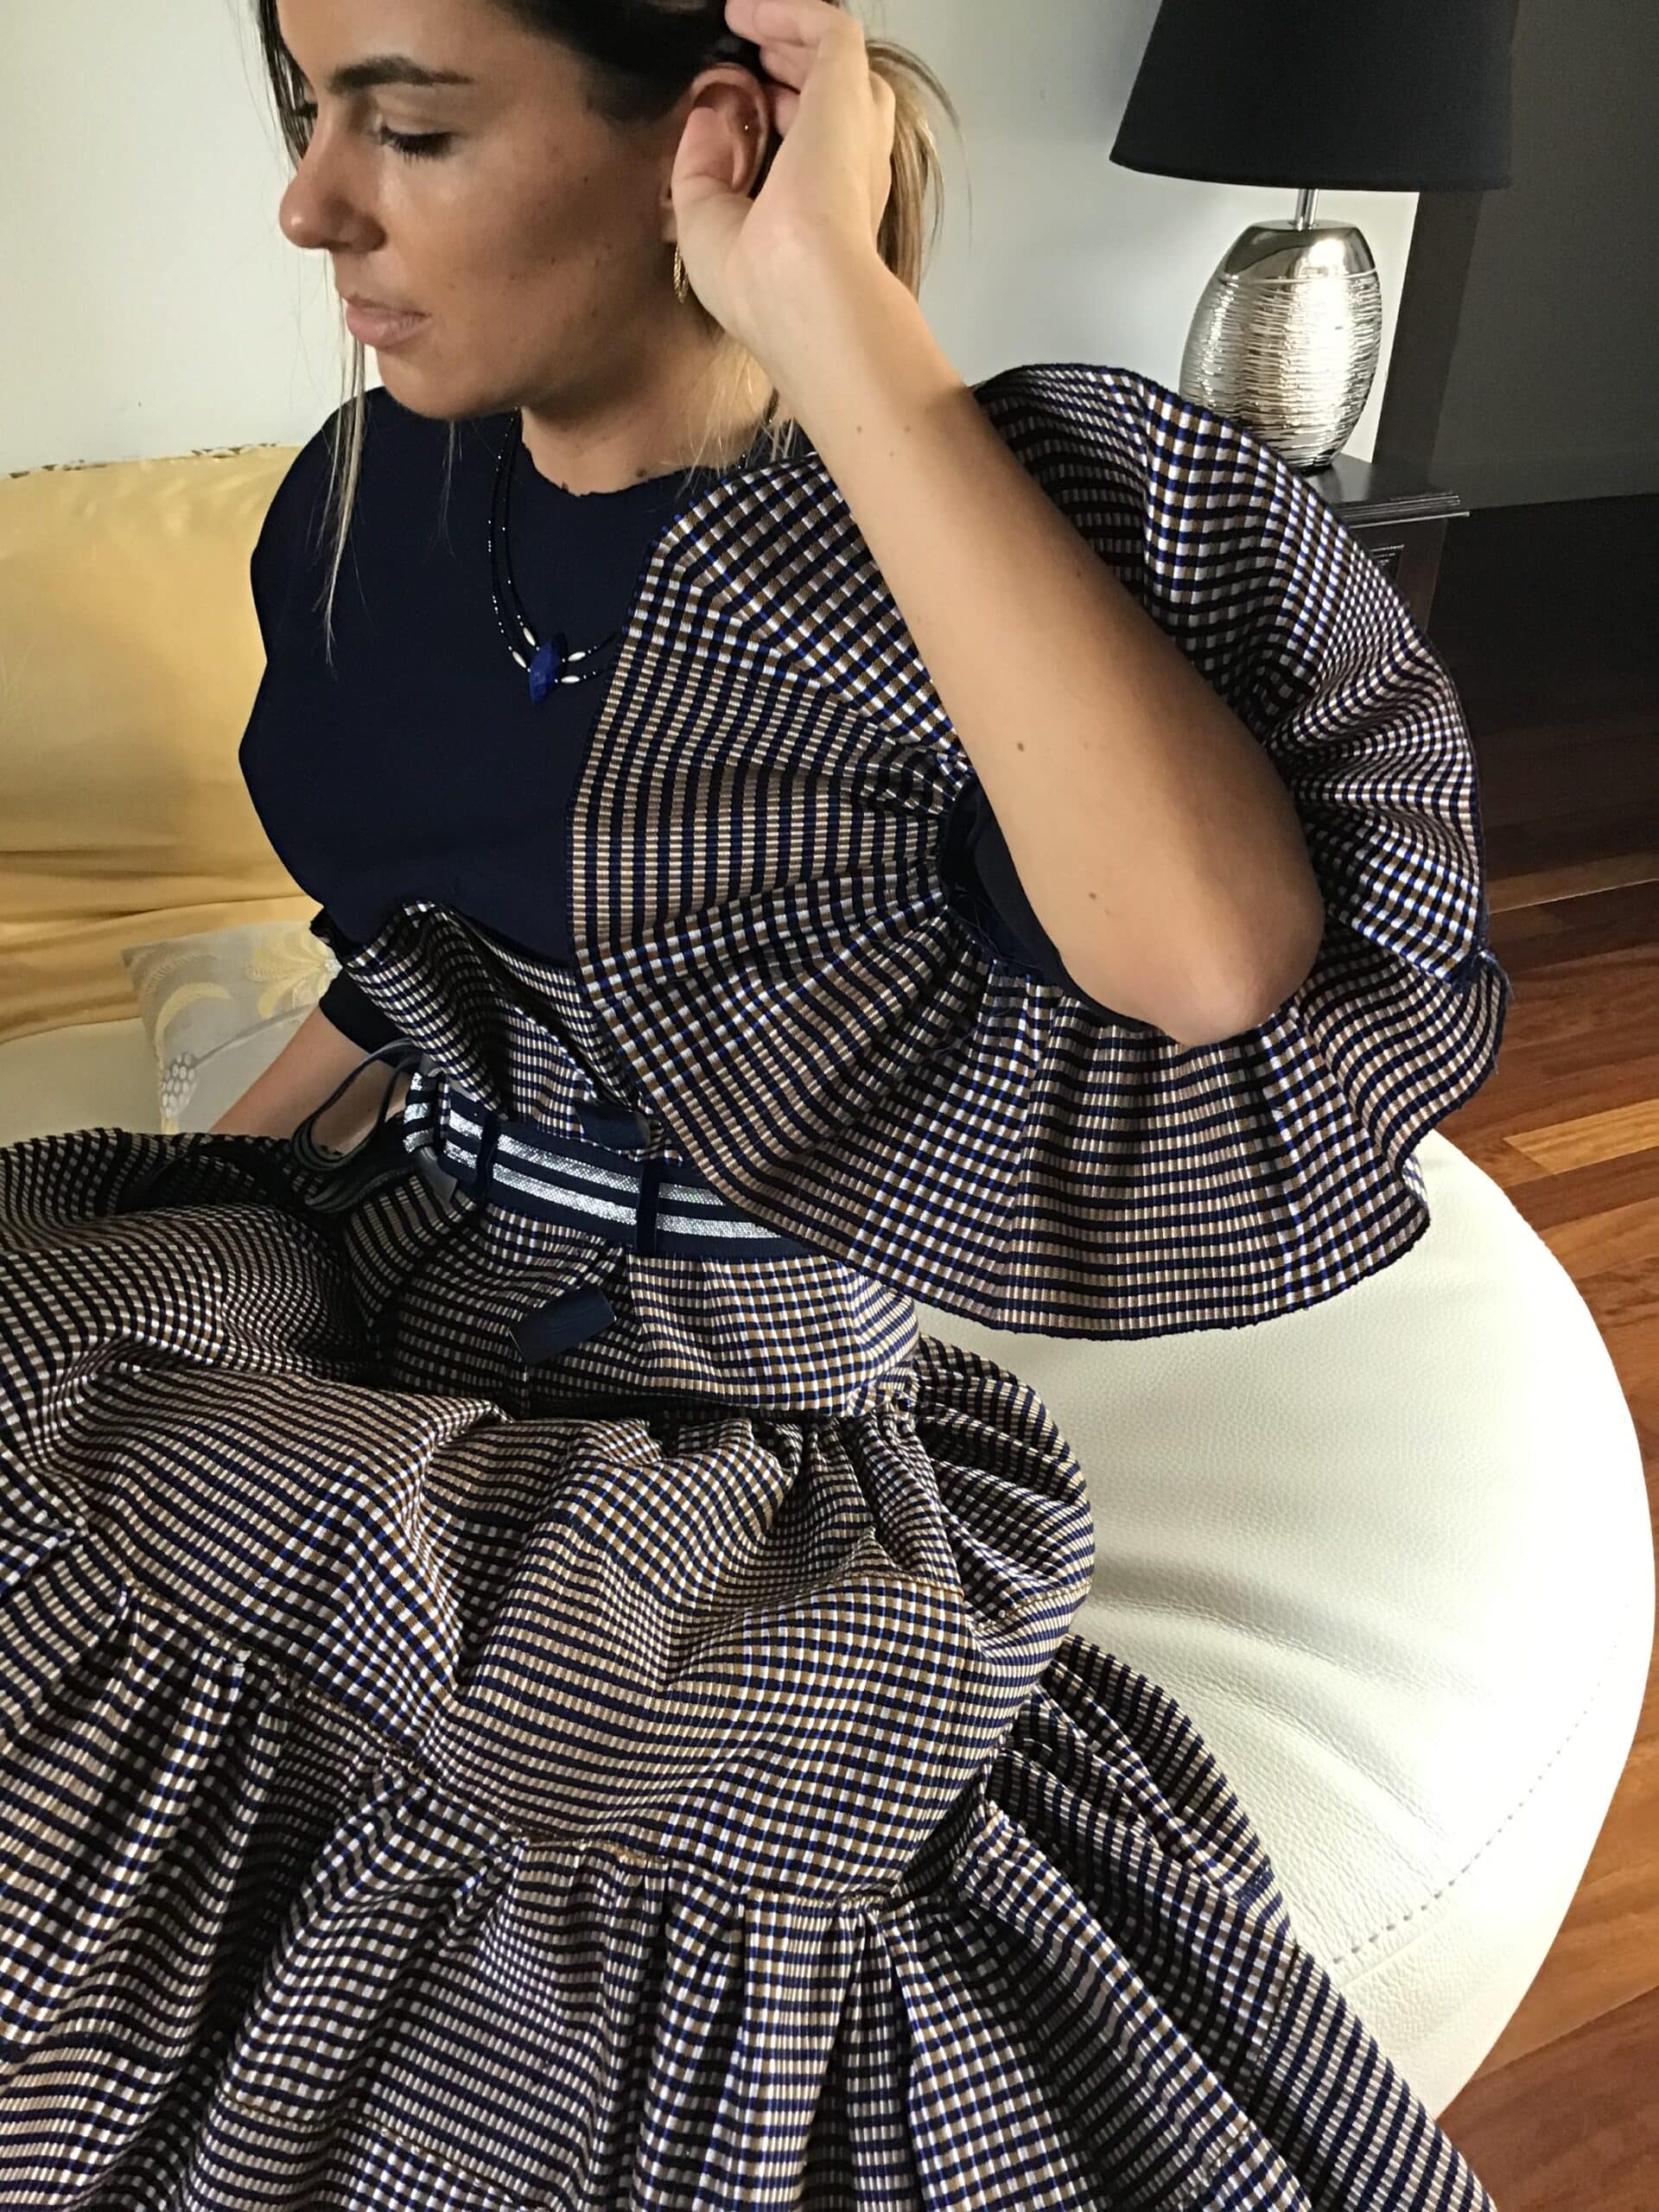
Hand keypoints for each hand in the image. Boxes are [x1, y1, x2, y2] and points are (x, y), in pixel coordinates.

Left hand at [670, 0, 898, 389]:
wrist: (807, 298)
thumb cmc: (764, 289)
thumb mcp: (708, 228)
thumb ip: (703, 172)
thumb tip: (708, 118)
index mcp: (827, 209)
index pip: (816, 146)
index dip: (779, 116)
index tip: (739, 105)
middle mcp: (850, 169)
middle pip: (834, 98)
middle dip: (789, 71)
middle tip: (746, 57)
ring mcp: (854, 129)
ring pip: (838, 63)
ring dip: (793, 39)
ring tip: (749, 23)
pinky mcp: (848, 94)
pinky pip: (830, 30)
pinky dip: (791, 14)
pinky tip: (746, 12)